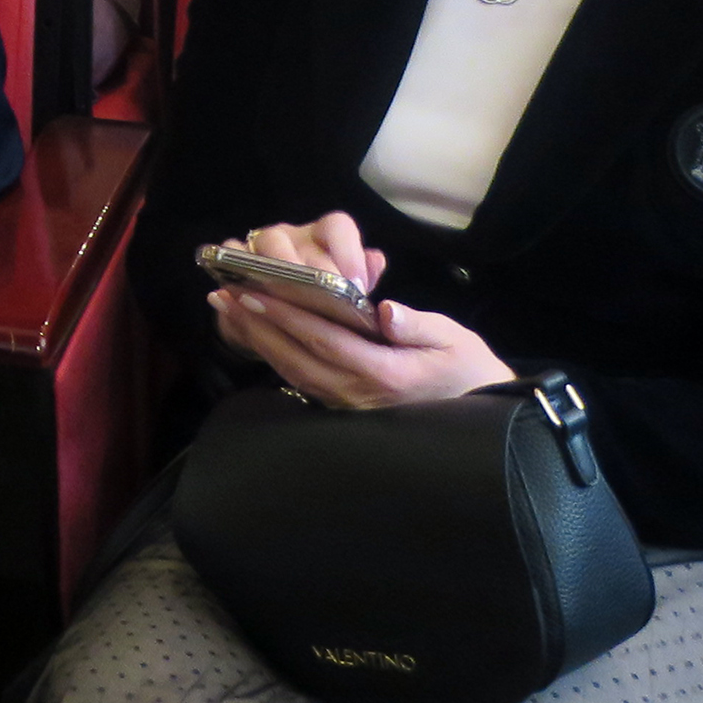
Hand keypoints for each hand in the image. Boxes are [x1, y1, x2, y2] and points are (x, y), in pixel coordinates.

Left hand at [205, 210, 511, 406]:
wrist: (478, 411)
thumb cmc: (466, 368)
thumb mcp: (453, 339)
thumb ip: (416, 325)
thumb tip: (383, 309)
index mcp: (385, 374)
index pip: (325, 340)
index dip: (287, 316)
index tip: (255, 291)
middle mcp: (358, 394)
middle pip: (296, 356)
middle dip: (257, 324)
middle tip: (224, 293)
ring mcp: (347, 404)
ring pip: (292, 370)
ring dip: (257, 337)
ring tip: (229, 307)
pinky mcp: (342, 407)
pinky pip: (300, 380)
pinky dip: (273, 354)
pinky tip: (255, 332)